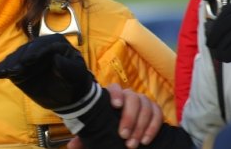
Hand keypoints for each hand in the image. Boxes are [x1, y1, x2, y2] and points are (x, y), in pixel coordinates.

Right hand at [0, 33, 93, 108]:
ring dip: (8, 65)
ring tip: (1, 73)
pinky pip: (9, 67)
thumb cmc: (75, 80)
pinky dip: (1, 70)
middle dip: (19, 59)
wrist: (70, 95)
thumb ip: (68, 67)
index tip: (27, 61)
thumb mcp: (76, 74)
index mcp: (55, 43)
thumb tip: (57, 58)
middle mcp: (39, 47)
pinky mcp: (20, 68)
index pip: (42, 45)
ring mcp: (27, 57)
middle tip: (13, 70)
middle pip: (26, 50)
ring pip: (16, 58)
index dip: (34, 52)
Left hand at [68, 84, 190, 148]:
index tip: (116, 106)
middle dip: (129, 117)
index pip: (115, 88)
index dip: (116, 94)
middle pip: (133, 98)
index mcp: (113, 97)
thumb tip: (72, 146)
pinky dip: (153, 127)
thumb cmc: (108, 130)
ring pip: (146, 106)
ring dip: (141, 126)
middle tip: (123, 135)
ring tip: (133, 143)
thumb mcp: (97, 133)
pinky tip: (146, 140)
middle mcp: (129, 96)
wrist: (128, 135)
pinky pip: (158, 114)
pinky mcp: (155, 110)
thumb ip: (85, 138)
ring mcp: (143, 102)